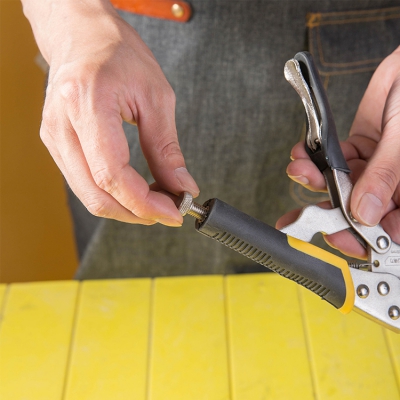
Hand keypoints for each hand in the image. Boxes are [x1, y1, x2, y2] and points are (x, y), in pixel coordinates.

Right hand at [22, 0, 198, 225]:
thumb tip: (181, 187)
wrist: (82, 37)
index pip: (112, 174)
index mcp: (86, 104)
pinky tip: (135, 191)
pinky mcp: (56, 145)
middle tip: (169, 211)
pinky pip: (84, 184)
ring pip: (89, 196)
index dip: (145, 202)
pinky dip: (113, 195)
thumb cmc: (118, 54)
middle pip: (96, 195)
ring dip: (126, 208)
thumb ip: (166, 148)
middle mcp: (61, 125)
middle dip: (137, 213)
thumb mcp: (155, 96)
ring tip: (157, 201)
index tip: (174, 212)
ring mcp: (54, 137)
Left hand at [277, 46, 399, 257]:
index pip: (391, 226)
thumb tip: (364, 212)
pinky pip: (335, 159)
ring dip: (316, 181)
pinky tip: (303, 155)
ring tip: (300, 171)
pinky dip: (316, 158)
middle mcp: (395, 182)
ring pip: (343, 185)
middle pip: (362, 211)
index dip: (365, 238)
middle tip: (306, 217)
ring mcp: (377, 165)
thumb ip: (386, 173)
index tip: (340, 238)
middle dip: (331, 215)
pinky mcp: (360, 147)